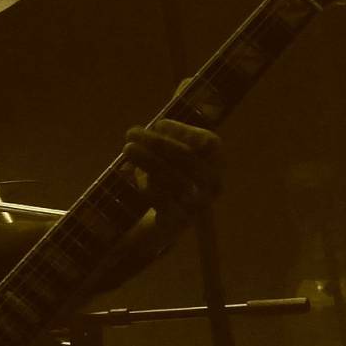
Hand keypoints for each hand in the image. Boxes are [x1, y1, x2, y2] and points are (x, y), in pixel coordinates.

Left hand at [123, 118, 221, 235]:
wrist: (169, 219)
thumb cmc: (170, 175)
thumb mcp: (169, 156)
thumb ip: (163, 143)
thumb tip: (149, 132)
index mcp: (217, 163)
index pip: (208, 143)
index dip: (184, 131)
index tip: (159, 124)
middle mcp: (214, 184)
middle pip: (187, 158)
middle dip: (157, 143)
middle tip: (131, 132)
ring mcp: (199, 205)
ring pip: (174, 179)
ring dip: (148, 160)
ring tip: (128, 147)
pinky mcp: (180, 222)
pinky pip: (163, 201)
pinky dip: (148, 185)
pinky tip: (136, 174)